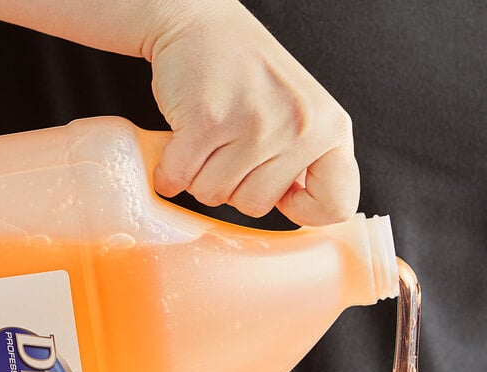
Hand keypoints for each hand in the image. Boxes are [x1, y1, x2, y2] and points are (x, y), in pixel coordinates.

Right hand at [149, 0, 358, 224]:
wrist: (201, 22)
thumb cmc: (248, 75)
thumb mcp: (300, 115)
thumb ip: (304, 163)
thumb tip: (301, 214)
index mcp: (330, 129)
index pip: (336, 204)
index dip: (305, 211)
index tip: (284, 194)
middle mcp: (299, 126)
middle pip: (254, 207)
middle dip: (232, 187)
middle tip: (229, 150)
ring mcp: (253, 123)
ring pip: (214, 195)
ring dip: (199, 176)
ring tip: (207, 140)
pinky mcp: (207, 120)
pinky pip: (179, 179)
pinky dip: (169, 173)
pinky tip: (178, 148)